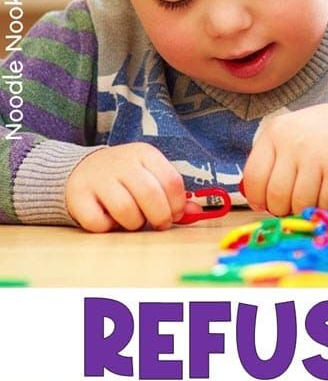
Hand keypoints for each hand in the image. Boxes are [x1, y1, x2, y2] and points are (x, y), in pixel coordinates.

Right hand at [65, 143, 188, 232]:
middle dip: (159, 217)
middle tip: (157, 224)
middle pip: (150, 195)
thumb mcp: (151, 177)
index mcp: (144, 153)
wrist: (82, 168)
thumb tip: (196, 212)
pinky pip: (99, 222)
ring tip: (131, 220)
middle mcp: (122, 162)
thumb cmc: (126, 178)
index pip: (172, 181)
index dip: (177, 204)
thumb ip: (173, 195)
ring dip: (133, 223)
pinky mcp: (78, 195)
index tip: (174, 214)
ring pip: (126, 210)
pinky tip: (108, 219)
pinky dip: (108, 227)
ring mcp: (98, 177)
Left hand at [243, 104, 327, 215]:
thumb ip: (267, 164)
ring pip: (299, 203)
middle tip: (286, 206)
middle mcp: (294, 144)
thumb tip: (257, 202)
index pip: (254, 177)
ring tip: (306, 199)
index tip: (261, 204)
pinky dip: (323, 206)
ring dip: (301, 209)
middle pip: (276, 195)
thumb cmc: (312, 137)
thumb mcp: (283, 138)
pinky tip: (324, 196)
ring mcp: (319, 157)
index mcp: (274, 134)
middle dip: (279, 208)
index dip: (255, 198)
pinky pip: (324, 204)